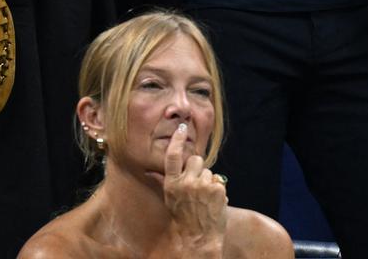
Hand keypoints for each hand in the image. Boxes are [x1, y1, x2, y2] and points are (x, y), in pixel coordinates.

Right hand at [160, 125, 226, 255]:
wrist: (198, 239)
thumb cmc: (183, 218)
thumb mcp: (169, 198)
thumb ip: (164, 180)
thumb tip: (148, 170)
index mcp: (172, 183)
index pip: (173, 155)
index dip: (177, 139)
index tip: (182, 127)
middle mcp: (186, 182)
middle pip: (196, 160)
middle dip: (198, 169)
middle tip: (196, 186)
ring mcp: (202, 186)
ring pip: (209, 171)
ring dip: (208, 181)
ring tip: (204, 198)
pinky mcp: (217, 190)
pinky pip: (219, 181)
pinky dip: (218, 190)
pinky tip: (212, 202)